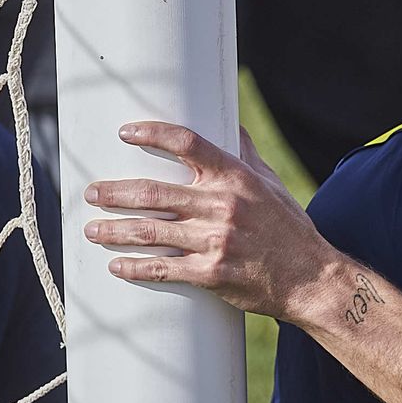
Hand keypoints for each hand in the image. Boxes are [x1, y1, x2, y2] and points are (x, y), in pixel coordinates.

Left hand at [83, 121, 341, 322]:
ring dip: (114, 230)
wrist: (311, 279)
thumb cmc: (289, 228)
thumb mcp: (271, 184)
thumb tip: (230, 124)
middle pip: (155, 193)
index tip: (124, 132)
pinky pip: (164, 269)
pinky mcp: (212, 274)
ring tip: (91, 229)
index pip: (188, 144)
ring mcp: (216, 242)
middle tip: (90, 191)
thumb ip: (245, 155)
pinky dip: (136, 268)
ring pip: (151, 232)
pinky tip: (116, 265)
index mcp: (235, 178)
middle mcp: (223, 206)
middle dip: (115, 192)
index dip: (153, 134)